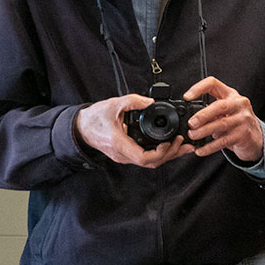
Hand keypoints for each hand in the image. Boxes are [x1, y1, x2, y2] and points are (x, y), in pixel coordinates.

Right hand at [77, 94, 194, 167]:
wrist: (80, 128)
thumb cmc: (94, 119)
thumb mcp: (113, 104)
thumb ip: (133, 101)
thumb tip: (150, 101)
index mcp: (119, 144)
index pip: (143, 158)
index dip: (160, 153)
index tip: (170, 142)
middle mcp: (122, 154)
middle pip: (150, 163)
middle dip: (170, 155)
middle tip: (184, 143)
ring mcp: (124, 156)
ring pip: (149, 162)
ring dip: (167, 155)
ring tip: (182, 146)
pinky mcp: (126, 154)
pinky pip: (145, 157)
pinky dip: (159, 153)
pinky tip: (168, 146)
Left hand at [184, 76, 262, 159]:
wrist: (256, 137)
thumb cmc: (236, 121)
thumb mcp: (225, 112)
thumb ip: (211, 112)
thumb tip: (190, 120)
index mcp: (230, 94)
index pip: (213, 83)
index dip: (198, 88)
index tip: (187, 97)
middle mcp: (239, 104)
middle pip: (219, 106)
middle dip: (203, 115)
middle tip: (191, 123)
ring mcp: (243, 119)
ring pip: (221, 124)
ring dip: (204, 131)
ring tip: (193, 135)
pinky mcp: (244, 134)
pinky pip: (224, 141)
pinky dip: (210, 147)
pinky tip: (201, 149)